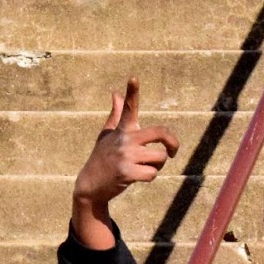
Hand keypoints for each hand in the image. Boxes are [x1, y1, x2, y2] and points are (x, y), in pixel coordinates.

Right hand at [71, 79, 180, 247]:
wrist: (90, 185)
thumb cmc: (102, 157)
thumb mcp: (107, 135)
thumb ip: (116, 114)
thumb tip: (115, 93)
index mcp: (122, 129)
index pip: (129, 108)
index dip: (132, 92)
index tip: (133, 78)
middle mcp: (125, 139)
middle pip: (161, 133)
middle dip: (173, 142)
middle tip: (173, 151)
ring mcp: (126, 156)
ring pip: (160, 157)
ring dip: (157, 165)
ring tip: (143, 167)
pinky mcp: (127, 173)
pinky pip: (152, 173)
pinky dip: (149, 177)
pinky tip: (137, 177)